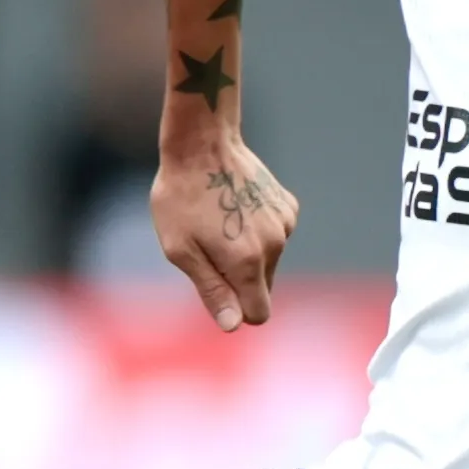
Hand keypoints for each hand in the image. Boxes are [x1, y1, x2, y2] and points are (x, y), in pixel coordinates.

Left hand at [151, 131, 294, 330]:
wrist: (202, 143)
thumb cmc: (180, 197)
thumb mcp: (181, 250)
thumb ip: (211, 290)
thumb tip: (233, 325)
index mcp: (247, 262)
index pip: (259, 313)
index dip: (237, 309)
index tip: (215, 287)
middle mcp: (275, 245)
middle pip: (262, 287)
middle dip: (237, 279)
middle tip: (207, 246)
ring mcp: (284, 223)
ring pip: (269, 261)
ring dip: (246, 253)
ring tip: (218, 222)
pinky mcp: (287, 206)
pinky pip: (275, 235)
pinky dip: (257, 230)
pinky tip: (234, 207)